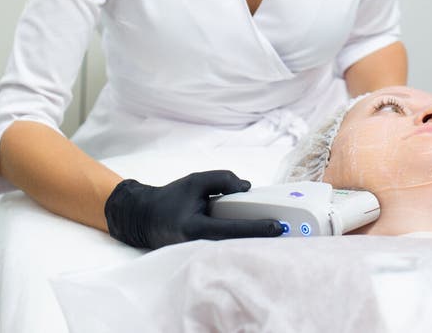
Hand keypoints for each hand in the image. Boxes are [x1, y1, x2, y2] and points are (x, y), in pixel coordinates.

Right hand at [104, 169, 283, 248]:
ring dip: (254, 236)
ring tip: (275, 227)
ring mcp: (203, 251)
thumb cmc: (170, 199)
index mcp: (196, 228)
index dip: (256, 228)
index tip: (276, 227)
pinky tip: (256, 227)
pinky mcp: (206, 250)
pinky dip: (243, 234)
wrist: (146, 218)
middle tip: (286, 228)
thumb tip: (247, 188)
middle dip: (260, 235)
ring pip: (235, 243)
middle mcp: (201, 245)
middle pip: (238, 241)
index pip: (232, 230)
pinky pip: (229, 242)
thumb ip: (220, 180)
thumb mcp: (194, 181)